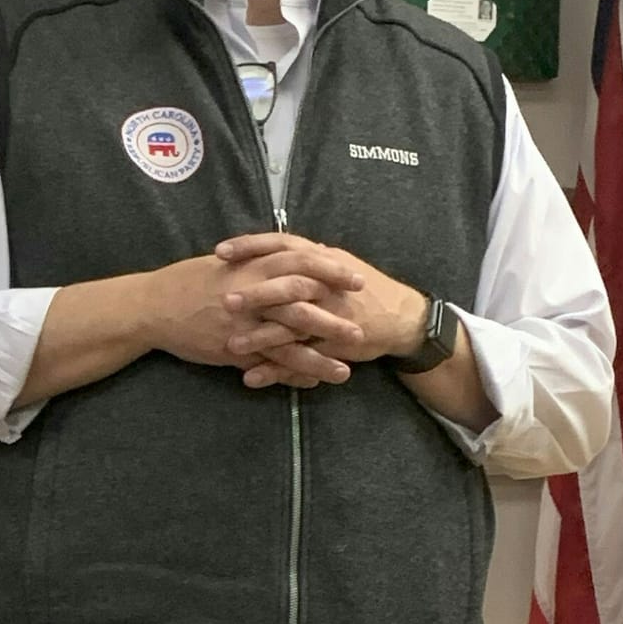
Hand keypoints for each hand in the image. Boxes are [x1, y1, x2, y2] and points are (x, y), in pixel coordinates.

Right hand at [143, 251, 352, 389]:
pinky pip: (269, 363)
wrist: (154, 306)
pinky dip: (292, 373)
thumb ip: (258, 263)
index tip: (357, 279)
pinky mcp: (234, 348)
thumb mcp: (227, 264)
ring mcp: (245, 323)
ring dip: (321, 355)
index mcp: (254, 266)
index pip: (303, 263)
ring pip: (292, 339)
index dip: (333, 271)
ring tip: (348, 369)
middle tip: (362, 327)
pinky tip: (313, 383)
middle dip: (336, 316)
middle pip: (305, 303)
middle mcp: (254, 293)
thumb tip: (285, 258)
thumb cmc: (189, 281)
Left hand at [213, 234, 425, 389]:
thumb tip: (281, 247)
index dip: (252, 246)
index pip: (284, 245)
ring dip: (260, 337)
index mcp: (323, 260)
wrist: (402, 318)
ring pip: (292, 326)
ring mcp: (332, 317)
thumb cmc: (366, 289)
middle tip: (224, 300)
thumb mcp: (338, 264)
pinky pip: (302, 360)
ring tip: (231, 346)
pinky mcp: (335, 347)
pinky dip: (276, 370)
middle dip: (255, 293)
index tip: (220, 251)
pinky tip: (251, 378)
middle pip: (288, 285)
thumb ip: (308, 257)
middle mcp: (326, 285)